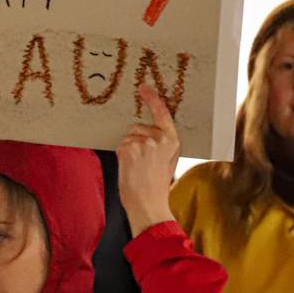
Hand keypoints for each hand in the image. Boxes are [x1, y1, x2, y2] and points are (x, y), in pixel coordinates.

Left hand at [115, 84, 179, 234]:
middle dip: (135, 142)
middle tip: (142, 164)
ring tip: (137, 169)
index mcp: (172, 141)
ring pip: (128, 138)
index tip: (144, 88)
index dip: (152, 99)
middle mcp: (160, 138)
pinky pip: (121, 146)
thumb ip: (160, 145)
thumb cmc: (156, 188)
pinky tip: (130, 169)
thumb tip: (145, 135)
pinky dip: (122, 156)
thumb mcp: (167, 162)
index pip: (162, 114)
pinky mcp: (131, 147)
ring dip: (128, 151)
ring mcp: (145, 142)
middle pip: (138, 128)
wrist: (148, 204)